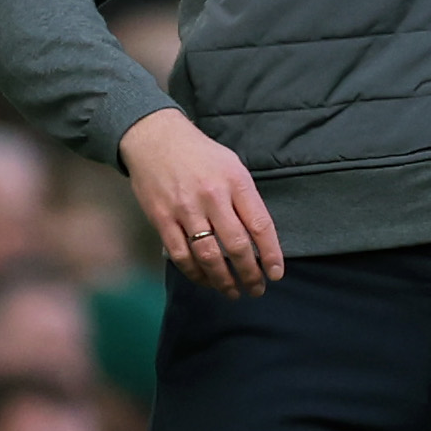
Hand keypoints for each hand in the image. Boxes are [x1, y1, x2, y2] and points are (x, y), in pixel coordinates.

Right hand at [120, 107, 284, 297]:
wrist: (154, 139)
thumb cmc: (200, 154)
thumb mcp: (232, 166)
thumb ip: (245, 199)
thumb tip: (259, 236)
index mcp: (235, 182)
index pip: (260, 225)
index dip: (271, 254)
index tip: (276, 274)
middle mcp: (212, 197)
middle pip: (237, 246)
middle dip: (250, 274)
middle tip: (257, 289)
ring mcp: (185, 210)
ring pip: (209, 256)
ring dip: (223, 280)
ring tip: (233, 292)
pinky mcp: (162, 220)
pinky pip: (181, 255)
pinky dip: (195, 273)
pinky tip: (205, 280)